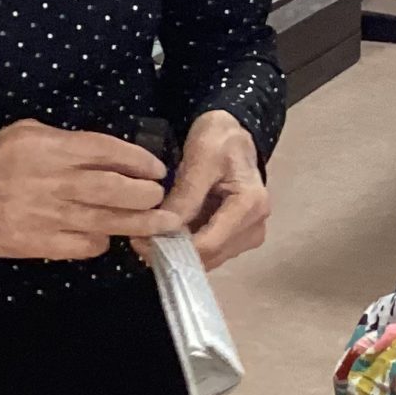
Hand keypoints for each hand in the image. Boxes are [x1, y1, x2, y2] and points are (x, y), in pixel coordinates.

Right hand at [0, 121, 181, 260]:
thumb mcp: (21, 134)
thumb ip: (62, 141)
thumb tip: (103, 152)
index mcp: (49, 146)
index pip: (108, 151)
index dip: (139, 161)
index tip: (156, 169)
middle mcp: (53, 180)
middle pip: (117, 189)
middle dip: (148, 195)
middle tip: (162, 197)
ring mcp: (48, 215)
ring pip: (108, 221)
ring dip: (140, 223)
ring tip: (162, 224)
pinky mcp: (40, 244)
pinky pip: (86, 247)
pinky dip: (102, 243)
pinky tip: (106, 237)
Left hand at [155, 111, 269, 269]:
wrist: (234, 135)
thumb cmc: (219, 140)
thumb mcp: (200, 159)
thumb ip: (185, 195)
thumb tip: (163, 228)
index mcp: (251, 205)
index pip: (211, 243)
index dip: (175, 248)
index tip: (142, 240)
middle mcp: (255, 226)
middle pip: (210, 255)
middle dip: (174, 252)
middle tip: (140, 239)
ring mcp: (248, 235)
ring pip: (209, 259)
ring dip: (179, 252)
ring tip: (150, 236)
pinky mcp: (239, 238)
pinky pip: (210, 252)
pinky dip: (187, 247)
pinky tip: (167, 234)